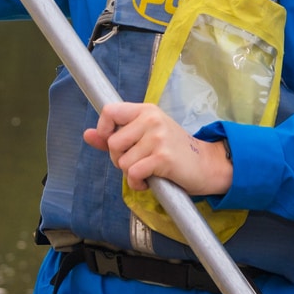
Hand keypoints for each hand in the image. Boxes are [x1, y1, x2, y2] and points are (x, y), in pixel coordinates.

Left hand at [83, 102, 232, 195]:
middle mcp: (152, 120)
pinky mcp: (163, 158)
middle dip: (119, 158)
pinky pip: (133, 174)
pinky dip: (137, 183)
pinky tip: (149, 181)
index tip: (111, 141)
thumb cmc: (173, 151)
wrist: (206, 165)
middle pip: (113, 143)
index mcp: (146, 110)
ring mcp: (158, 138)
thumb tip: (87, 134)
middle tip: (137, 161)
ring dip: (130, 173)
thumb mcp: (145, 136)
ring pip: (122, 161)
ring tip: (146, 171)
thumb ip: (114, 135)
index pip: (110, 111)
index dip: (103, 129)